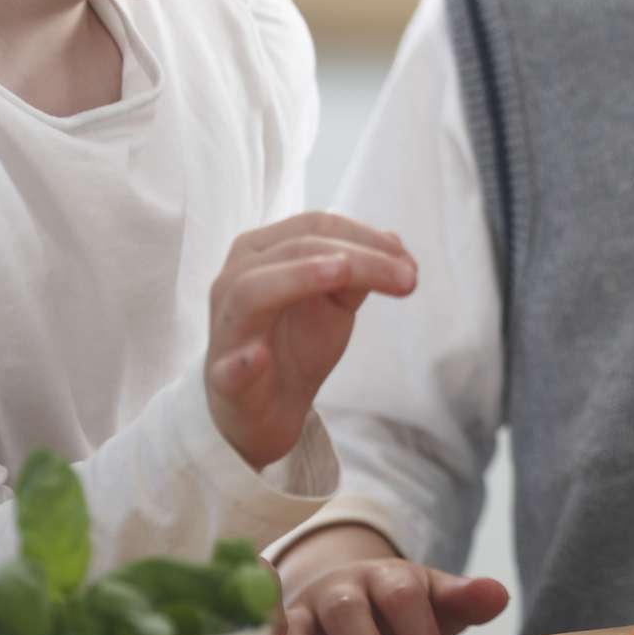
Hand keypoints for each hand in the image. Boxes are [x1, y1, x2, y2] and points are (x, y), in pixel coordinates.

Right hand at [206, 213, 417, 471]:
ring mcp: (227, 327)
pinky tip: (259, 357)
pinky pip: (230, 367)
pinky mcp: (225, 378)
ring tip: (343, 273)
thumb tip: (395, 240)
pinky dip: (244, 362)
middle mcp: (235, 278)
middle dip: (358, 258)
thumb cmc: (297, 343)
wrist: (269, 408)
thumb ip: (360, 271)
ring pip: (253, 290)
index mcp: (262, 251)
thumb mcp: (336, 302)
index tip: (409, 260)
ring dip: (300, 277)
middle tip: (408, 277)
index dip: (366, 236)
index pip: (315, 226)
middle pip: (295, 249)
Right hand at [267, 524, 510, 634]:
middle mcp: (342, 590)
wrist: (347, 599)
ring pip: (297, 629)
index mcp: (387, 578)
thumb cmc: (400, 611)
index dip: (417, 629)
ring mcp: (305, 613)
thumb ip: (464, 598)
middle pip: (347, 610)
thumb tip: (499, 594)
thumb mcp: (433, 601)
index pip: (402, 595)